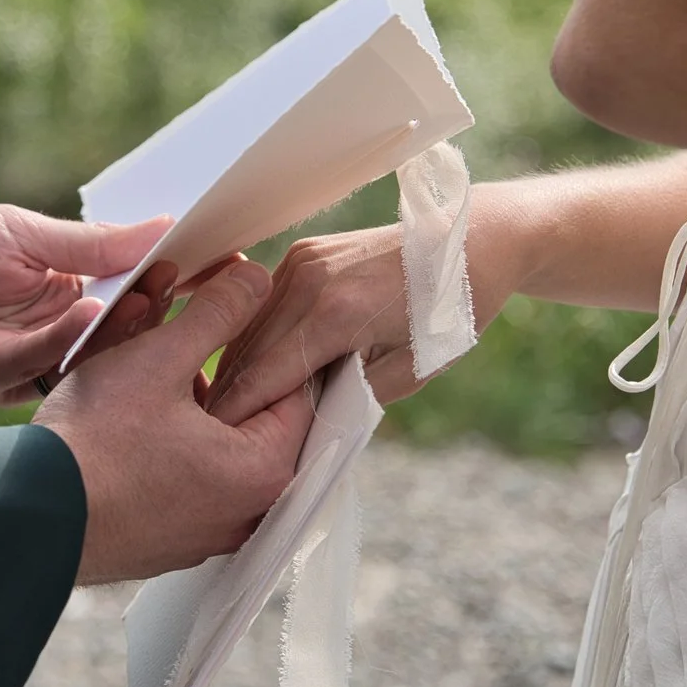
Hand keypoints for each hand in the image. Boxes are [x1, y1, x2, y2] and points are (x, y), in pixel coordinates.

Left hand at [0, 198, 169, 405]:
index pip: (128, 293)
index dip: (165, 281)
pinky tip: (85, 317)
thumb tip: (163, 227)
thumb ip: (88, 244)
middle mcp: (49, 333)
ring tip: (142, 302)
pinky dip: (60, 343)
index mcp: (64, 293)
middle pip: (114, 335)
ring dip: (113, 333)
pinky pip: (30, 365)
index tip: (212, 264)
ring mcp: (19, 360)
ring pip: (80, 358)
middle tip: (182, 288)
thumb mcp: (17, 230)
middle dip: (150, 313)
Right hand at [34, 260, 317, 584]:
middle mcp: (247, 511)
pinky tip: (138, 406)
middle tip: (201, 328)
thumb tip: (256, 278)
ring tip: (158, 360)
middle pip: (254, 417)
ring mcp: (207, 533)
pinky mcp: (170, 540)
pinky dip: (173, 438)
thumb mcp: (159, 360)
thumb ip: (218, 315)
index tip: (249, 306)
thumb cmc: (94, 442)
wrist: (26, 517)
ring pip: (218, 444)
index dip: (272, 337)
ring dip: (195, 399)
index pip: (297, 388)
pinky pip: (189, 475)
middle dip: (226, 365)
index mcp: (263, 470)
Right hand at [206, 213, 519, 426]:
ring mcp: (303, 259)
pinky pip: (267, 303)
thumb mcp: (411, 371)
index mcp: (337, 313)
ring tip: (228, 406)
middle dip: (230, 393)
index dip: (239, 412)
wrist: (470, 242)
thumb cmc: (449, 314)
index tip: (220, 444)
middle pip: (249, 350)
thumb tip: (308, 420)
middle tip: (216, 435)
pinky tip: (254, 366)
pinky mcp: (303, 250)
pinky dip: (258, 335)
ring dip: (239, 364)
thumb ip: (355, 397)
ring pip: (251, 325)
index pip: (266, 374)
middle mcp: (310, 280)